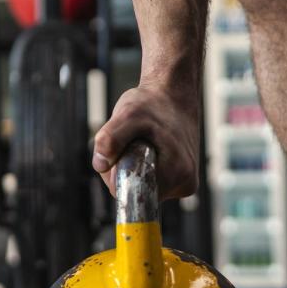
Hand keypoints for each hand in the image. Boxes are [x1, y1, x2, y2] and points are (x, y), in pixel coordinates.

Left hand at [92, 84, 200, 199]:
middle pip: (137, 191)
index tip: (125, 149)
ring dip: (134, 167)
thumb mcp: (127, 114)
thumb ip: (110, 138)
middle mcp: (185, 183)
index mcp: (176, 173)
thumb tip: (101, 165)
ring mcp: (185, 182)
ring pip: (143, 185)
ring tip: (143, 142)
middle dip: (125, 169)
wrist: (173, 95)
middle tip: (131, 142)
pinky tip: (150, 148)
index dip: (118, 173)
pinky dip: (144, 166)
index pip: (132, 193)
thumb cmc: (152, 103)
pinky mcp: (182, 179)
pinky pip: (152, 180)